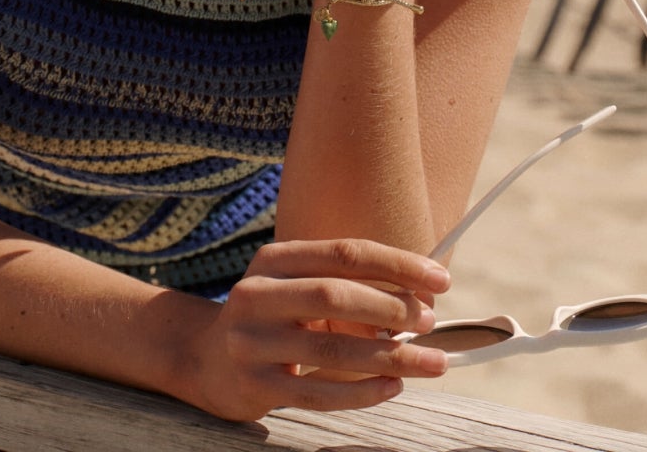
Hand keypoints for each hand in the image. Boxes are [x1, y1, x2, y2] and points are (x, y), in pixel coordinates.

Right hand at [181, 237, 450, 419]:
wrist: (205, 358)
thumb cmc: (272, 317)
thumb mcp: (295, 285)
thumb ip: (343, 283)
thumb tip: (419, 294)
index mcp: (274, 259)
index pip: (344, 253)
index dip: (398, 264)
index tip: (441, 278)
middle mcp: (257, 294)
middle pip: (335, 296)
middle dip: (392, 309)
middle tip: (430, 322)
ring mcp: (251, 342)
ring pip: (331, 351)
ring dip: (389, 358)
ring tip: (430, 362)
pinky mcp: (254, 386)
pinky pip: (317, 393)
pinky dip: (361, 393)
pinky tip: (392, 387)